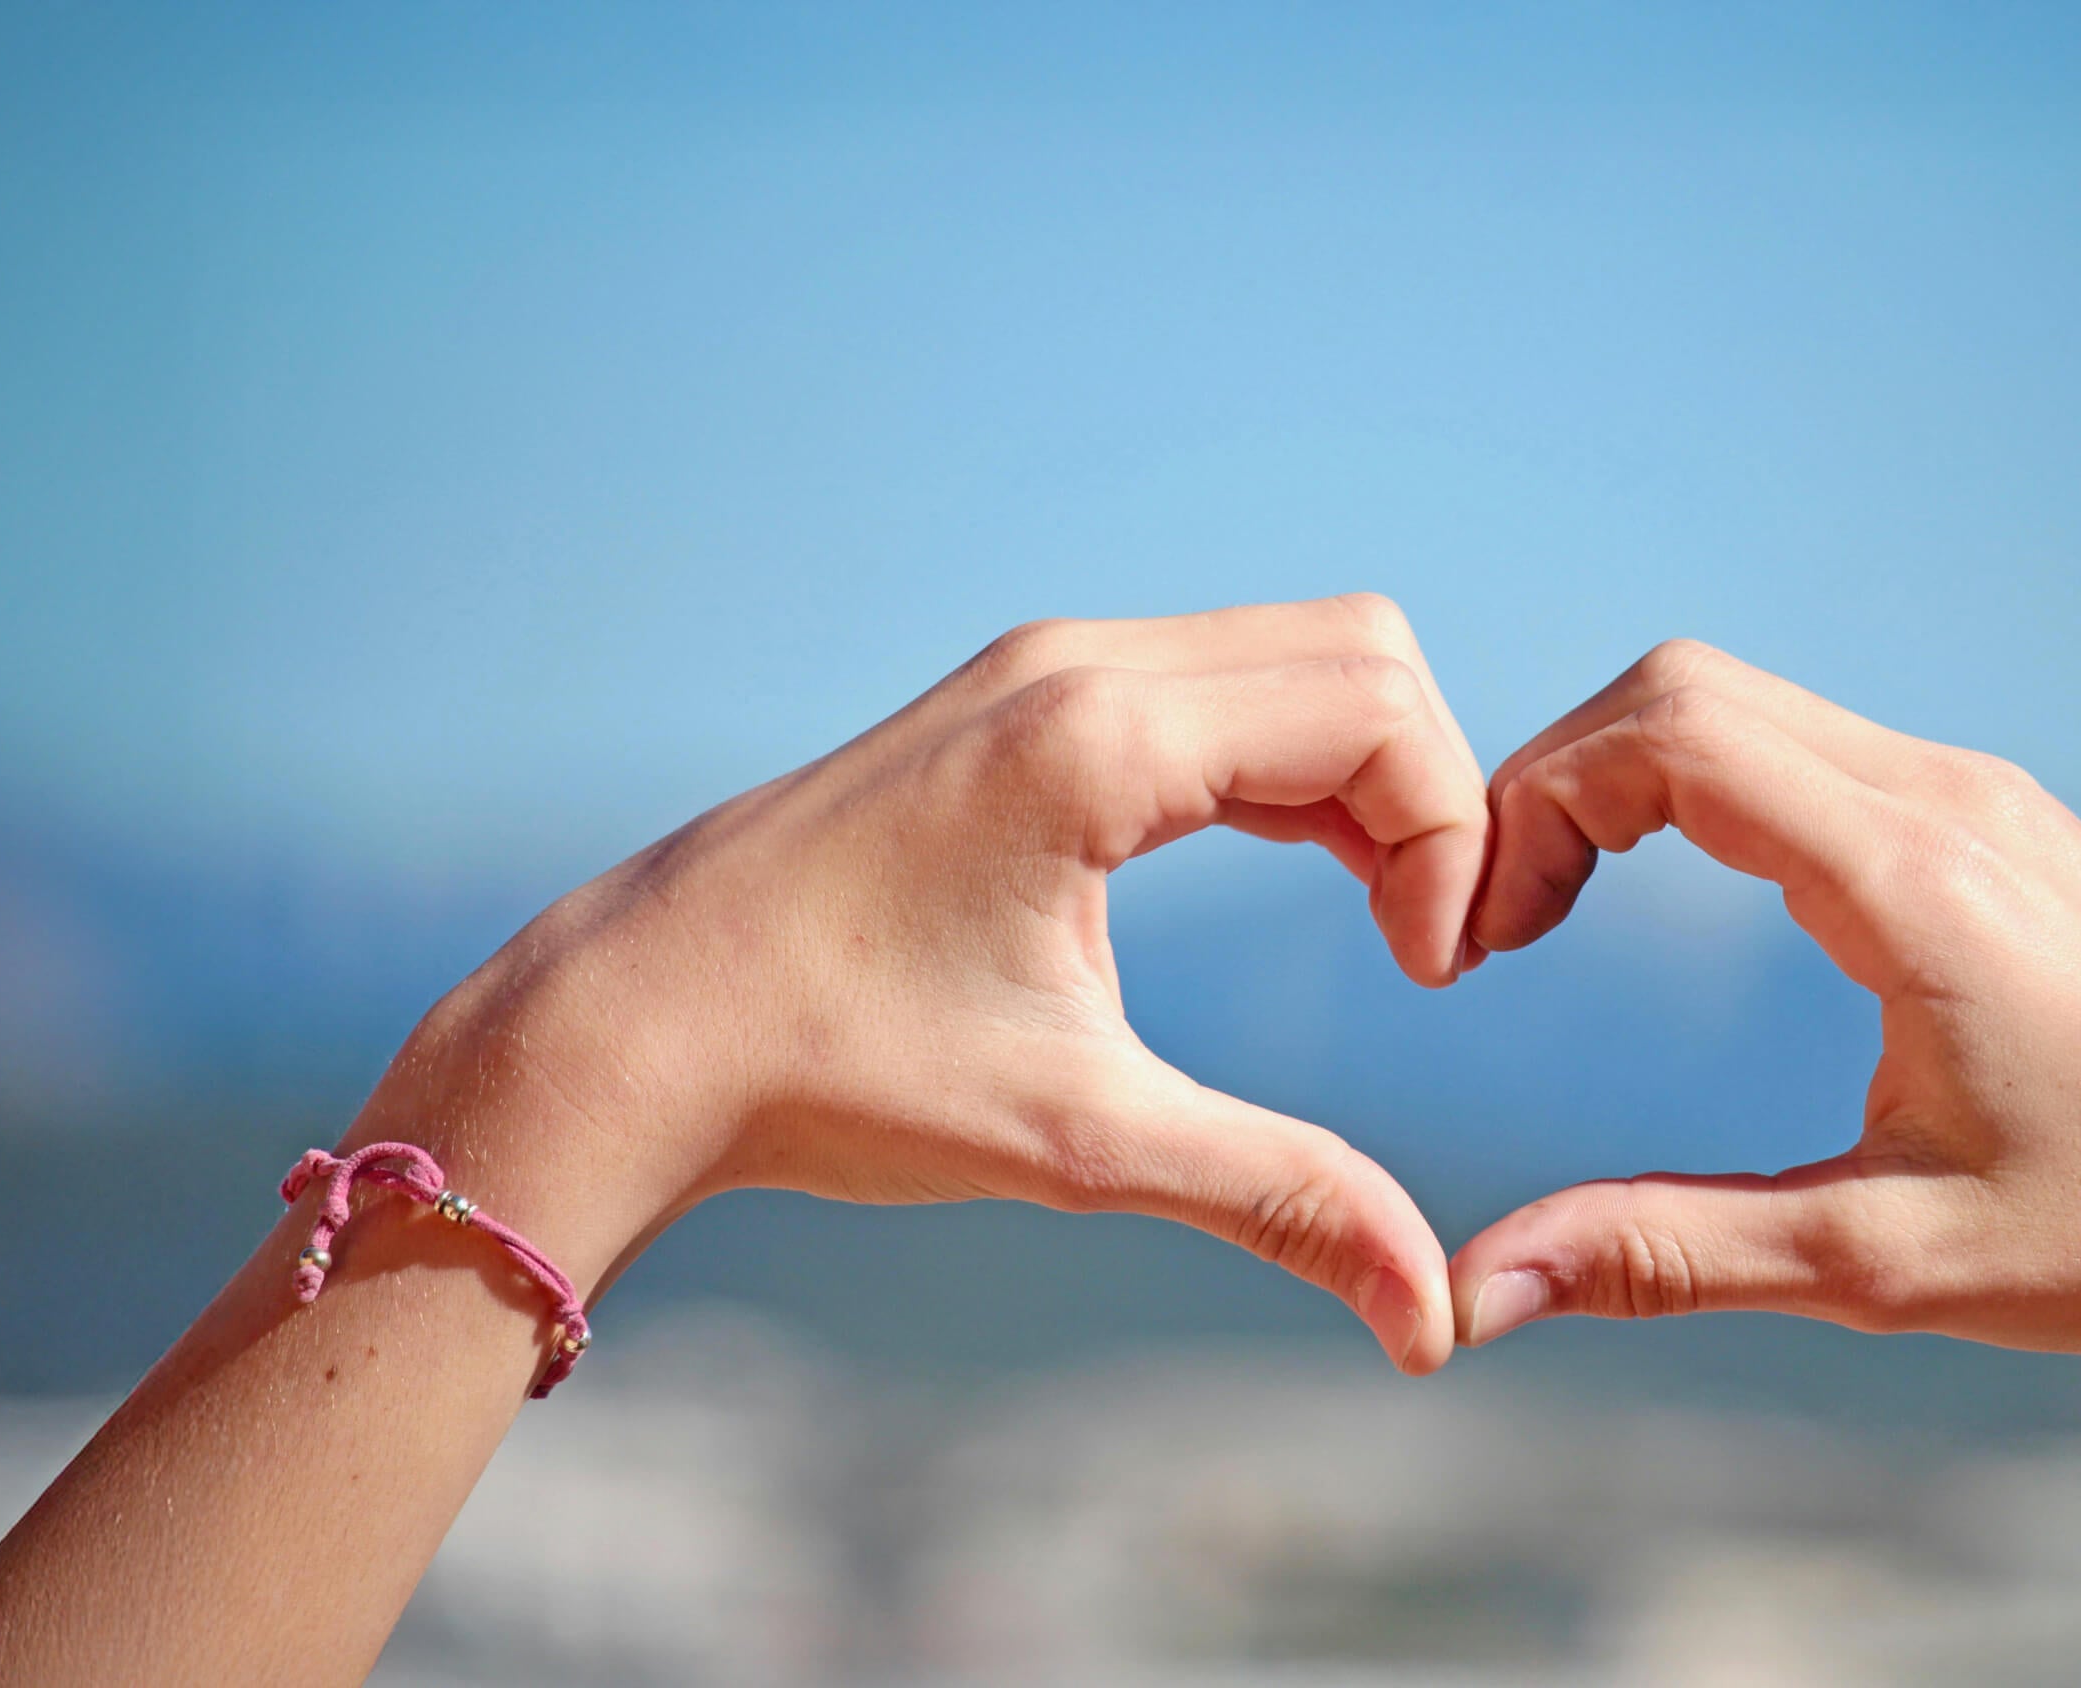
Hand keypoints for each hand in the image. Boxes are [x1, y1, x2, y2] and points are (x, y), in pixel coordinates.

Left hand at [391, 594, 1484, 1372]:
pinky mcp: (1016, 703)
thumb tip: (1434, 1322)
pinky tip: (1295, 873)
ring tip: (1376, 920)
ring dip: (1363, 777)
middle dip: (1429, 793)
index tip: (1426, 977)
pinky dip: (1288, 763)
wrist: (631, 1029)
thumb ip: (1278, 1199)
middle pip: (1359, 653)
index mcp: (1098, 740)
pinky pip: (1214, 682)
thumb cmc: (832, 1075)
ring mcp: (1039, 671)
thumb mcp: (1080, 1145)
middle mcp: (1076, 667)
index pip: (1379, 714)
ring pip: (1291, 655)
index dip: (1450, 841)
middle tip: (1417, 944)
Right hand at [1447, 641, 2080, 1687]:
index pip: (1667, 732)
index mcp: (1914, 878)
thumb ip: (1667, 1255)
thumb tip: (1479, 1294)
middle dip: (1556, 780)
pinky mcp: (2021, 836)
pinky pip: (1827, 754)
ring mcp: (1997, 805)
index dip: (1530, 805)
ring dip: (1634, 784)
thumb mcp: (1882, 1263)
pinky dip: (1716, 794)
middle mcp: (1955, 802)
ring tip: (1563, 916)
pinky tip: (1697, 905)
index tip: (1481, 937)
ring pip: (1760, 711)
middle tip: (1499, 924)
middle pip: (1690, 687)